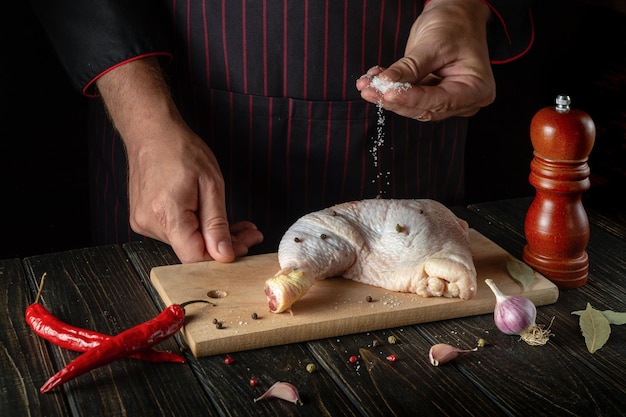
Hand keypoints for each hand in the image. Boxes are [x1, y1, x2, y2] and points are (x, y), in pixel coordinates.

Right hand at [96, 58, 262, 262]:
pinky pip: (176, 232)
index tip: (245, 245)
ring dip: (212, 235)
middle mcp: (150, 223)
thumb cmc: (181, 150)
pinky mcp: (143, 219)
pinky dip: (197, 228)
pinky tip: (212, 219)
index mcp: (166, 214)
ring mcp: (143, 222)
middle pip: (192, 250)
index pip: (194, 257)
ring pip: (186, 242)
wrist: (151, 132)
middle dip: (224, 243)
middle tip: (250, 232)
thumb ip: (217, 223)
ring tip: (236, 223)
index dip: (221, 256)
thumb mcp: (211, 184)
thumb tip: (224, 255)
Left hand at [356, 0, 494, 121]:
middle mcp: (465, 100)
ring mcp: (448, 99)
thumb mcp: (434, 43)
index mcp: (477, 89)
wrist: (458, 13)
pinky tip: (374, 80)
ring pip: (414, 105)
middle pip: (425, 108)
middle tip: (370, 90)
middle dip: (394, 99)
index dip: (411, 99)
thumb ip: (411, 67)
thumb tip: (386, 82)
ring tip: (367, 85)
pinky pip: (410, 96)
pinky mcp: (432, 94)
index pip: (439, 101)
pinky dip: (392, 88)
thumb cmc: (455, 23)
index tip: (388, 93)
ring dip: (388, 96)